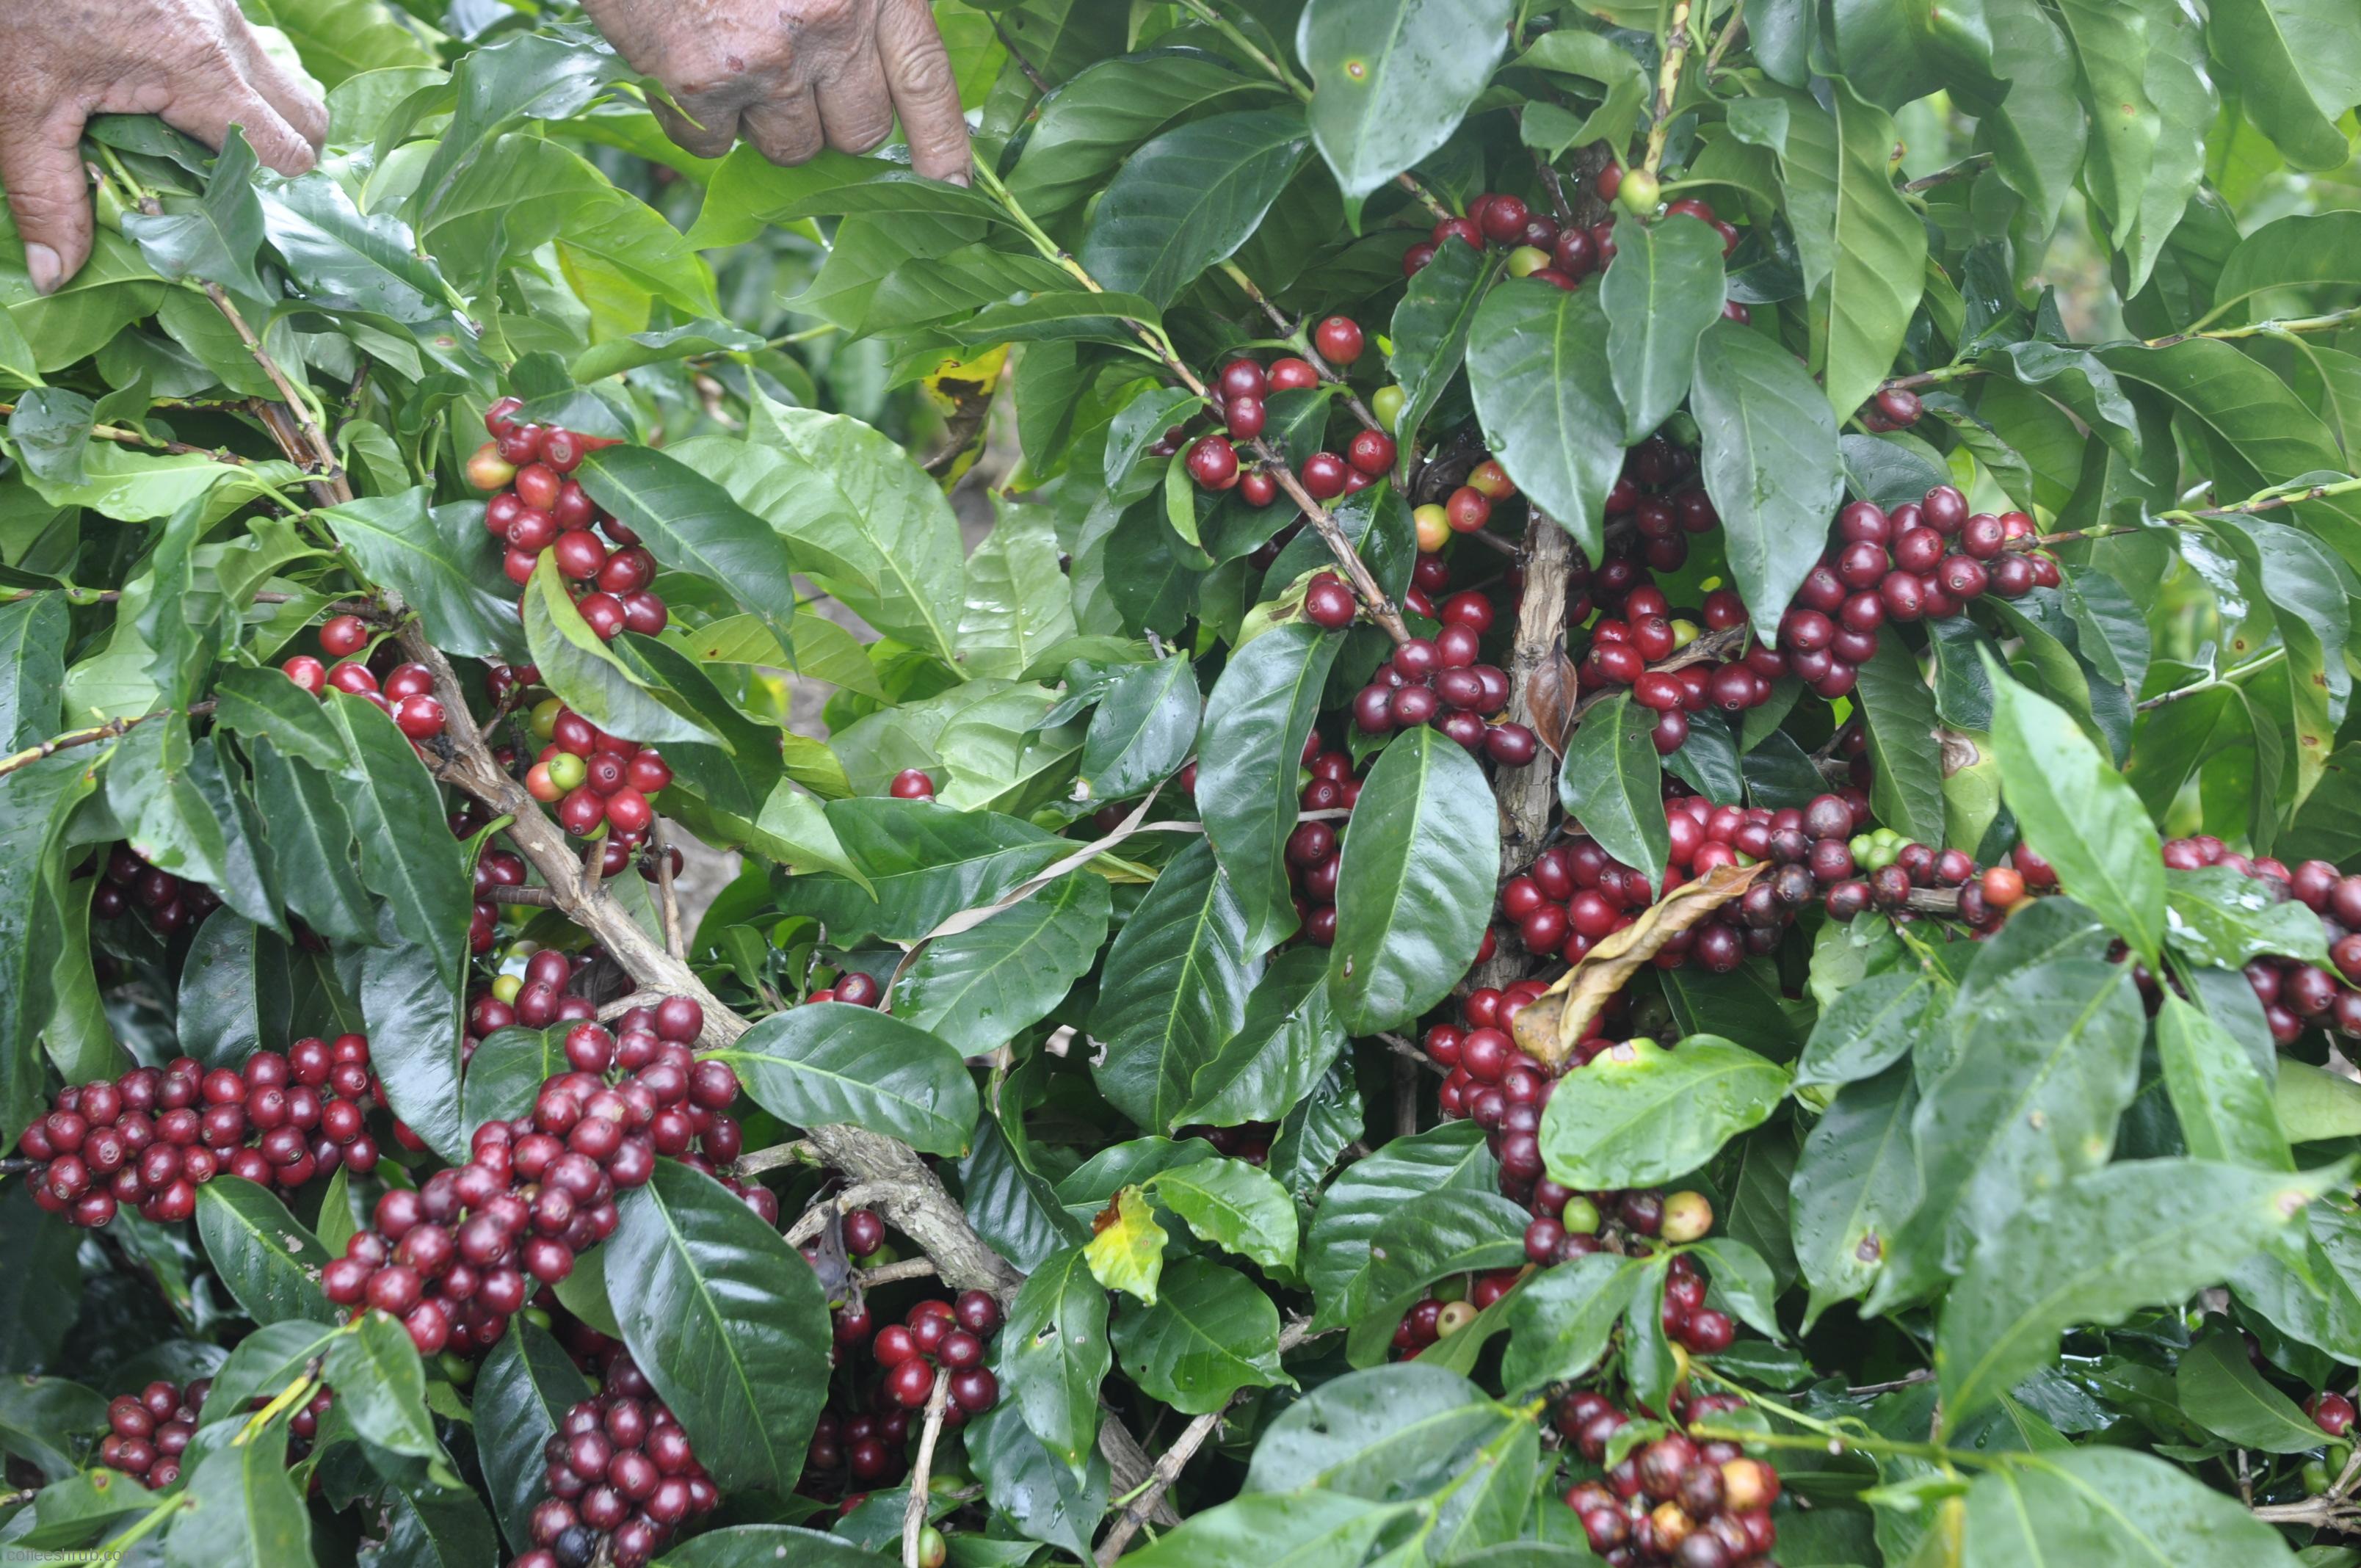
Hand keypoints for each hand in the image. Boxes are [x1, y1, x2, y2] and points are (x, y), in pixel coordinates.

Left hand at [0, 0, 326, 292]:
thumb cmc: (10, 14)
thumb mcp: (19, 110)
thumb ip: (47, 195)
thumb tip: (58, 275)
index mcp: (198, 69)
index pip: (285, 152)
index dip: (268, 195)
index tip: (234, 219)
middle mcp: (224, 32)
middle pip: (308, 117)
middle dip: (282, 160)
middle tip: (231, 189)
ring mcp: (220, 4)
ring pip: (283, 81)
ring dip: (261, 119)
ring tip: (205, 145)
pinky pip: (247, 50)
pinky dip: (233, 82)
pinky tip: (180, 96)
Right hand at [581, 0, 969, 182]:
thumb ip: (854, 2)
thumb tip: (871, 71)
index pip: (925, 80)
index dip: (942, 143)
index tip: (953, 188)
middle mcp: (831, 23)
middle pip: (859, 130)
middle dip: (832, 121)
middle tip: (795, 77)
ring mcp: (768, 58)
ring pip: (790, 147)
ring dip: (765, 121)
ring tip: (734, 54)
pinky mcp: (703, 81)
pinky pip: (714, 145)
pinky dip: (699, 120)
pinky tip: (685, 66)